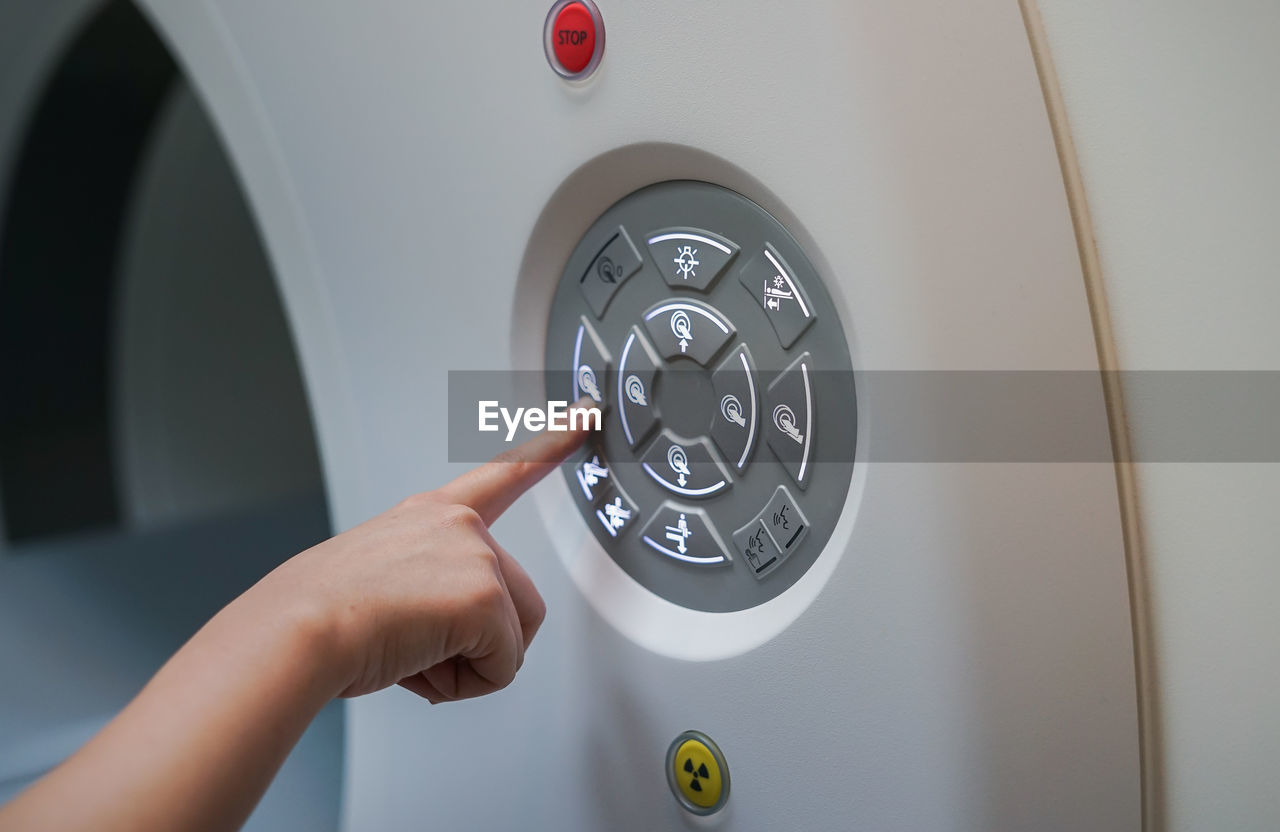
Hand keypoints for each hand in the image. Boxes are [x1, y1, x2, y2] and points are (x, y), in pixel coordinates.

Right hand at [246, 422, 590, 703]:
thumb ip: (428, 590)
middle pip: (517, 603)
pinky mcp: (485, 596)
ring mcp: (476, 555)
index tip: (586, 415)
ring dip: (464, 665)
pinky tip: (418, 664)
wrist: (296, 632)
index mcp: (430, 515)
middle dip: (475, 642)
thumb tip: (442, 638)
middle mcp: (459, 525)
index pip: (504, 474)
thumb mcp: (379, 584)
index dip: (552, 444)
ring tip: (408, 652)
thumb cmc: (319, 617)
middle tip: (412, 645)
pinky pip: (502, 667)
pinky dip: (464, 684)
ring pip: (509, 640)